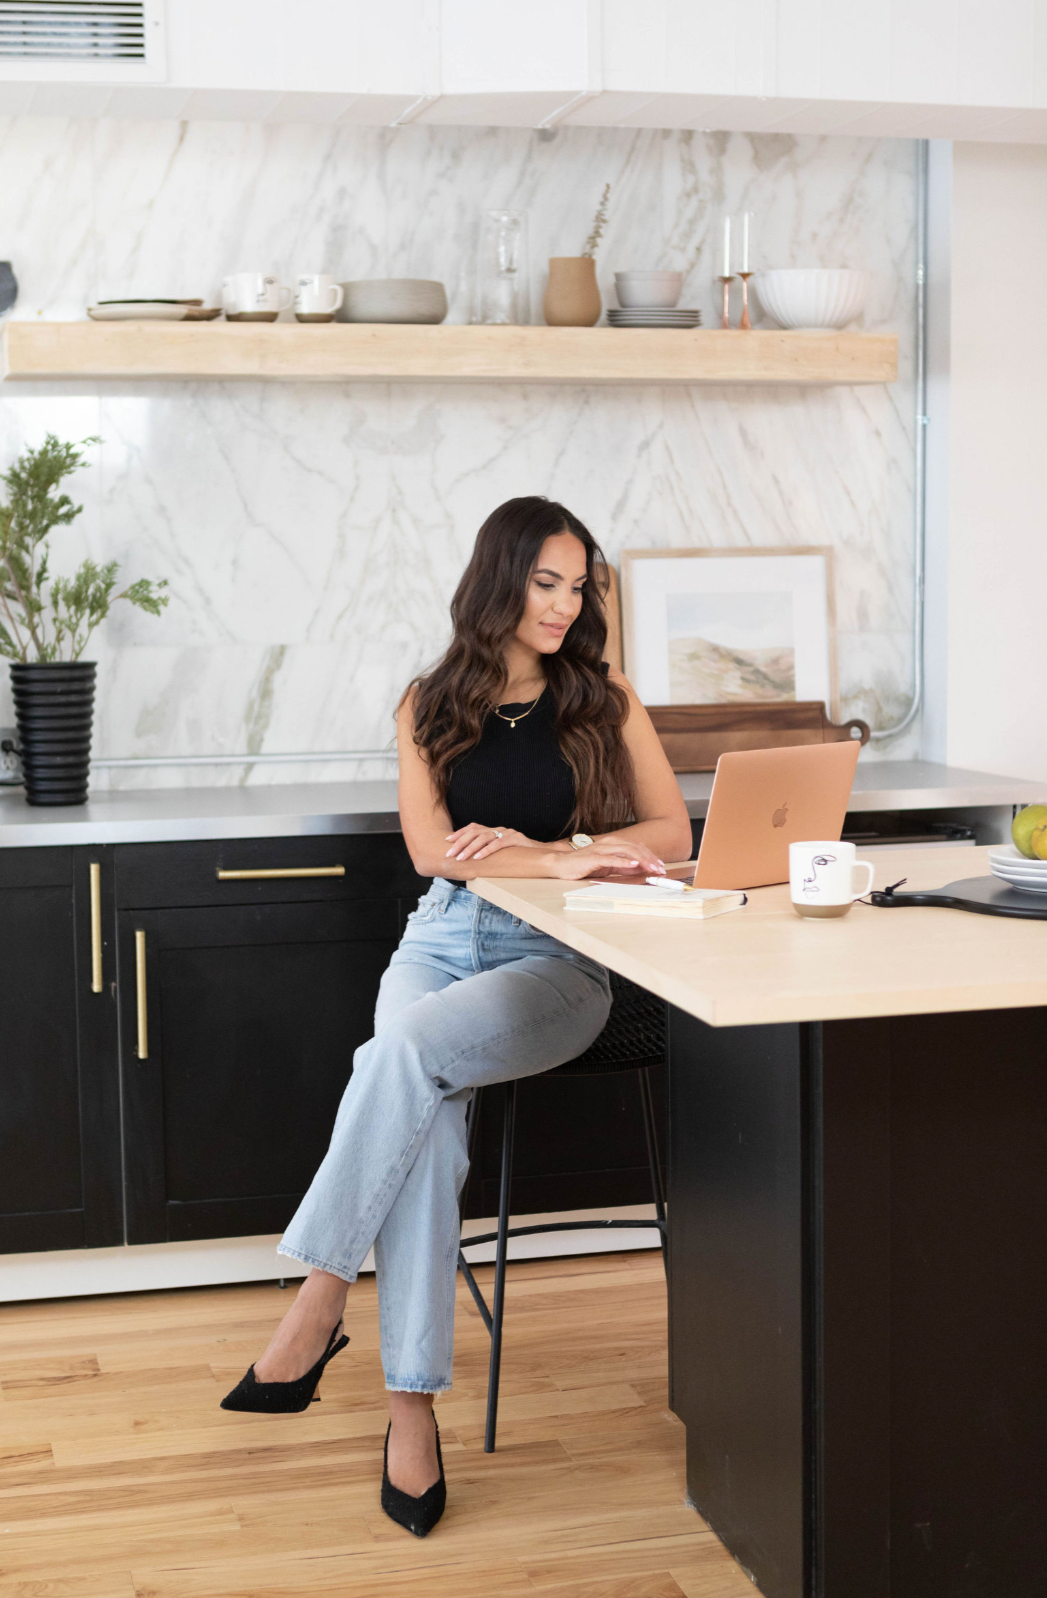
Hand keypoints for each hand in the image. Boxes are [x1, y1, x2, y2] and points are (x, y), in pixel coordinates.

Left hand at [444, 823, 530, 861]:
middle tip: (450, 853)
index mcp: (494, 830)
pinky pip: (498, 844)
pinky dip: (486, 851)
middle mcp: (499, 829)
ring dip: (470, 848)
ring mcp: (507, 833)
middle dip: (460, 843)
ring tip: (461, 858)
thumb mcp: (501, 851)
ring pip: (484, 838)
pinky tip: (478, 858)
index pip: (473, 828)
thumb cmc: (519, 854)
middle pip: (475, 832)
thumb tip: (470, 858)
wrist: (542, 853)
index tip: (447, 841)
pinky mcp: (515, 839)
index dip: (459, 833)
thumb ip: (488, 850)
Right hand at [547, 841, 666, 880]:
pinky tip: (634, 865)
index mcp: (614, 844)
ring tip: (652, 868)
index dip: (650, 856)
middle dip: (650, 859)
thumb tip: (640, 870)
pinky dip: (624, 862)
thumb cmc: (584, 865)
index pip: (637, 848)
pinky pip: (611, 859)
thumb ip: (624, 867)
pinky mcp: (594, 857)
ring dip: (642, 860)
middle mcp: (609, 843)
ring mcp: (602, 849)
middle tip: (660, 869)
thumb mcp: (608, 867)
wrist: (562, 864)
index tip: (661, 866)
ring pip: (626, 852)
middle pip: (635, 849)